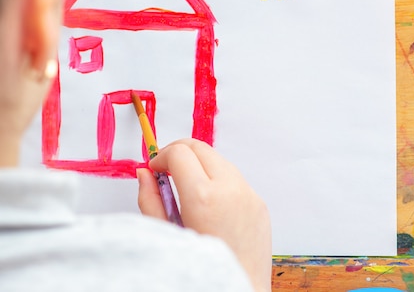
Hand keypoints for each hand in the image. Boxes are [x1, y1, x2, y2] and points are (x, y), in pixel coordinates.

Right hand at [137, 138, 271, 291]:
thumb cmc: (203, 275)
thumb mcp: (168, 237)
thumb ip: (151, 201)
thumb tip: (145, 173)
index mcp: (203, 198)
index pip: (179, 153)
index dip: (162, 156)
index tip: (154, 169)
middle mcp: (229, 189)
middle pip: (200, 147)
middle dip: (180, 152)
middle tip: (166, 169)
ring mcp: (248, 194)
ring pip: (219, 159)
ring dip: (200, 164)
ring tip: (187, 188)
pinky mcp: (259, 203)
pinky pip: (236, 179)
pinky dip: (219, 180)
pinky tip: (210, 203)